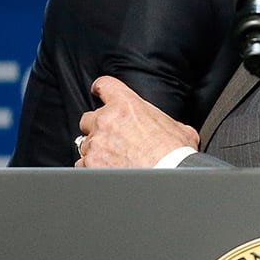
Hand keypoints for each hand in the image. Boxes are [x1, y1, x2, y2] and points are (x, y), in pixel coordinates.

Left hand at [75, 76, 198, 167]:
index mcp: (127, 105)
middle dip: (97, 126)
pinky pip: (82, 164)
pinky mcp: (91, 164)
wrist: (168, 173)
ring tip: (113, 158)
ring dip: (96, 149)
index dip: (101, 89)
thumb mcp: (176, 126)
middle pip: (88, 118)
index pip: (104, 85)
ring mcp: (96, 143)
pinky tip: (107, 170)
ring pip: (85, 143)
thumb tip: (168, 127)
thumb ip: (163, 121)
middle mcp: (107, 120)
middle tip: (112, 137)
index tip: (99, 93)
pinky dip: (92, 167)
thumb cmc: (174, 153)